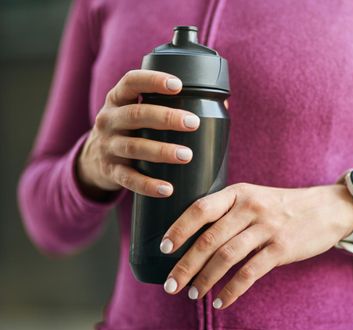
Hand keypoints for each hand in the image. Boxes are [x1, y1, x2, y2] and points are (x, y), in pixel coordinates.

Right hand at [76, 69, 202, 199]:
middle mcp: (109, 120)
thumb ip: (169, 104)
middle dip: (166, 118)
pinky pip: (128, 179)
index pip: (131, 81)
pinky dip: (148, 185)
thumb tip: (223, 103)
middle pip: (136, 115)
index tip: (178, 84)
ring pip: (134, 147)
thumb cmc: (129, 129)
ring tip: (186, 155)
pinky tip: (167, 189)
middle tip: (193, 123)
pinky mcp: (110, 170)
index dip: (153, 80)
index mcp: (118, 99)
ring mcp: (108, 146)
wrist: (92, 160)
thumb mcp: (137, 111)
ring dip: (161, 151)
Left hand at [160, 182, 352, 308]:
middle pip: (209, 239)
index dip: (179, 229)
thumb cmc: (281, 206)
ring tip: (193, 294)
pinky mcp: (282, 249)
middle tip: (171, 285)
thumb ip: (228, 212)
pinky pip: (250, 273)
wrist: (325, 208)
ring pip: (226, 257)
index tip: (163, 249)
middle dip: (185, 265)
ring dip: (205, 279)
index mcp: (239, 193)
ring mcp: (267, 228)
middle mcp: (250, 208)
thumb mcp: (254, 197)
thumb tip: (192, 239)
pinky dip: (232, 290)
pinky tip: (220, 301)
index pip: (201, 208)